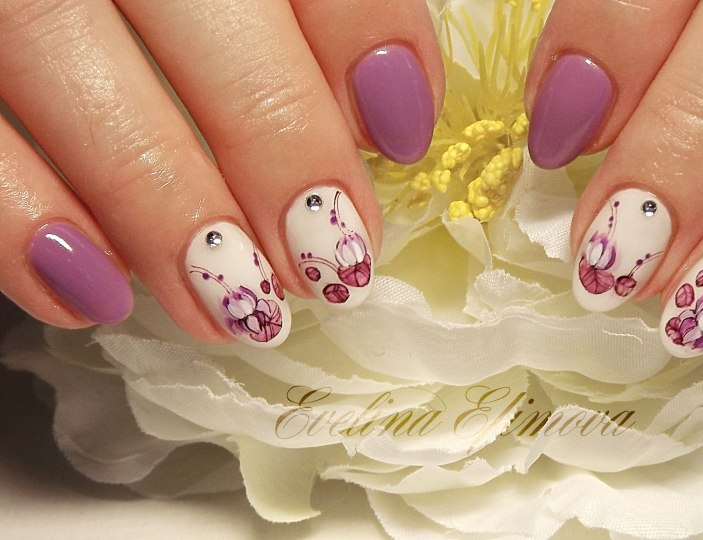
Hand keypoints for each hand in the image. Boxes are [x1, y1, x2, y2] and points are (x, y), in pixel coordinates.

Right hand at [0, 0, 442, 346]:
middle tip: (331, 261)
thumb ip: (315, 9)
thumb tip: (385, 109)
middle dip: (281, 150)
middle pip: (203, 14)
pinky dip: (20, 227)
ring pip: (72, 70)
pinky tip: (92, 297)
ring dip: (167, 213)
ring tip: (241, 305)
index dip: (368, 36)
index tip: (401, 134)